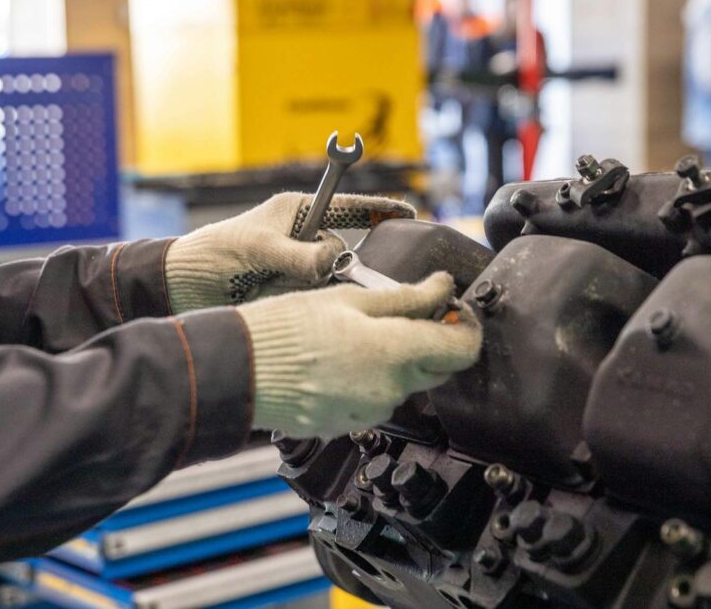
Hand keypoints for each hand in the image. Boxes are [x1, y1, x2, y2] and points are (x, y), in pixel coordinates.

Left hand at [165, 192, 413, 312]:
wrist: (179, 288)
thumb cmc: (213, 254)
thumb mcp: (257, 248)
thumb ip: (300, 255)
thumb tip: (334, 263)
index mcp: (296, 213)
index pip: (347, 209)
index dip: (378, 212)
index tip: (408, 214)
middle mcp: (301, 239)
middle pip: (340, 253)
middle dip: (326, 267)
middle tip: (299, 273)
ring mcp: (297, 268)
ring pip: (329, 280)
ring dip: (308, 287)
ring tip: (271, 285)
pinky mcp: (290, 293)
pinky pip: (314, 299)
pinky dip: (303, 302)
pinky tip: (278, 299)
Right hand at [237, 272, 482, 437]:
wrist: (242, 370)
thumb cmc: (287, 328)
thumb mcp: (350, 298)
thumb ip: (406, 298)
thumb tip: (443, 288)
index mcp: (396, 351)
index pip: (464, 349)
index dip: (468, 326)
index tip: (455, 309)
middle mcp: (392, 389)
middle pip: (439, 368)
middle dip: (433, 340)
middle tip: (408, 313)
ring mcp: (372, 411)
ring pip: (405, 384)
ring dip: (397, 360)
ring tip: (358, 333)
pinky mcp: (352, 423)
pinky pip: (376, 399)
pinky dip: (370, 379)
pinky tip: (341, 359)